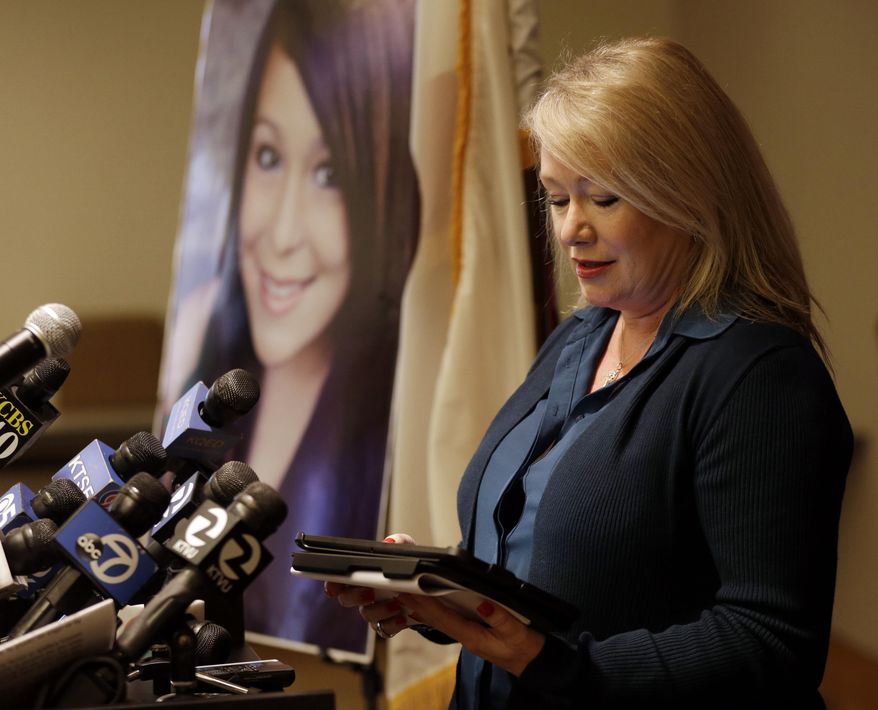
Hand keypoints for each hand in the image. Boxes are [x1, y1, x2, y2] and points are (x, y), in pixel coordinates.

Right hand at [323, 533, 417, 638]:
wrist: (428, 587)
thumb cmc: (408, 565)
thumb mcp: (406, 549)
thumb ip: (399, 541)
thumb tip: (389, 542)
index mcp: (362, 573)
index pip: (337, 579)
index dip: (331, 583)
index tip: (334, 587)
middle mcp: (364, 593)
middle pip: (346, 599)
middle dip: (355, 596)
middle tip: (370, 590)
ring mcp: (376, 610)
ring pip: (366, 615)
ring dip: (380, 609)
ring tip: (396, 602)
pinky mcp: (390, 623)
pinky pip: (385, 629)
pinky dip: (393, 624)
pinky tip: (403, 616)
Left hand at [397, 593, 544, 676]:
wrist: (532, 663)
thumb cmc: (524, 647)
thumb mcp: (516, 631)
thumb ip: (499, 617)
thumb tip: (483, 602)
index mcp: (474, 637)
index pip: (445, 619)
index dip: (428, 605)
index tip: (413, 593)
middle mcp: (466, 637)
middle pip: (437, 620)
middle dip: (418, 606)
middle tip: (401, 590)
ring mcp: (468, 637)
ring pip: (440, 622)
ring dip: (423, 609)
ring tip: (406, 597)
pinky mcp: (472, 633)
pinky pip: (448, 622)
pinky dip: (435, 614)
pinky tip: (426, 609)